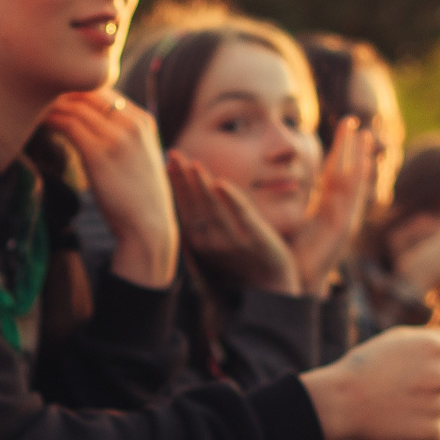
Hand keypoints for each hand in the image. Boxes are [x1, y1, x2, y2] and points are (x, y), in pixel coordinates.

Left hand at [45, 89, 176, 289]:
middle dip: (61, 91)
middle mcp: (132, 122)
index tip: (54, 96)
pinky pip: (67, 124)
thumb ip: (123, 136)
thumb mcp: (140, 157)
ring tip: (31, 109)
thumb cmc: (139, 197)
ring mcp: (117, 137)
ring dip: (51, 105)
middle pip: (88, 92)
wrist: (148, 228)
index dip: (76, 90)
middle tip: (36, 98)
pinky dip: (50, 120)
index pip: (104, 90)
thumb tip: (93, 125)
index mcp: (143, 120)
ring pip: (75, 106)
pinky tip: (37, 124)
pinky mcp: (99, 154)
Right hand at [167, 154, 300, 293]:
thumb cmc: (241, 259)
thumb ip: (204, 219)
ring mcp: (232, 241)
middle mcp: (211, 242)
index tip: (168, 161)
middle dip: (183, 179)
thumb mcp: (216, 240)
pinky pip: (241, 215)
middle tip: (174, 154)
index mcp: (199, 242)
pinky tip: (221, 183)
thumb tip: (191, 191)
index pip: (183, 207)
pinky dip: (231, 199)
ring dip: (201, 186)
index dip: (175, 184)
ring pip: (213, 208)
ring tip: (193, 164)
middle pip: (194, 205)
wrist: (271, 285)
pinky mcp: (254, 239)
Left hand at [287, 117, 374, 294]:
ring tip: (365, 135)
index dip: (339, 151)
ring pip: (355, 182)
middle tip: (354, 120)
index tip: (343, 128)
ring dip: (361, 157)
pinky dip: (361, 180)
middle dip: (351, 146)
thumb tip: (264, 181)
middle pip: (347, 172)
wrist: (294, 282)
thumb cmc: (288, 254)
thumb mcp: (285, 219)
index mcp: (325, 208)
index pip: (334, 174)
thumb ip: (283, 201)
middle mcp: (338, 211)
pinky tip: (364, 163)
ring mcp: (344, 218)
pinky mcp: (344, 227)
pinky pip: (354, 199)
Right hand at [302, 326, 439, 439]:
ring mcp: (437, 405)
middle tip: (411, 386)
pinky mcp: (430, 432)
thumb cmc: (368, 365)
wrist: (340, 401)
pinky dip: (427, 428)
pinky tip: (403, 420)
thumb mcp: (401, 339)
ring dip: (434, 407)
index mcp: (436, 348)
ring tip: (401, 403)